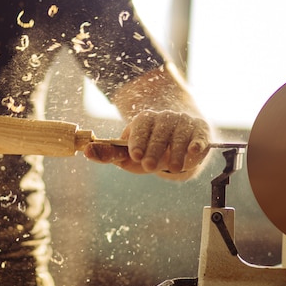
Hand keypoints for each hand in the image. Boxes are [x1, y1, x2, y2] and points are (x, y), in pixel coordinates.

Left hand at [84, 110, 210, 176]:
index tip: (134, 156)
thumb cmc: (148, 150)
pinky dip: (198, 142)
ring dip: (177, 150)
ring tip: (174, 167)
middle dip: (154, 148)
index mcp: (144, 120)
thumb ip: (108, 154)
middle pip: (159, 131)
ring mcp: (183, 123)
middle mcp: (164, 118)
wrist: (177, 144)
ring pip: (180, 134)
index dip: (137, 140)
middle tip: (149, 166)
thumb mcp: (128, 154)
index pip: (141, 126)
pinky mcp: (200, 131)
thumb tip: (85, 151)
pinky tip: (195, 151)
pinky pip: (199, 135)